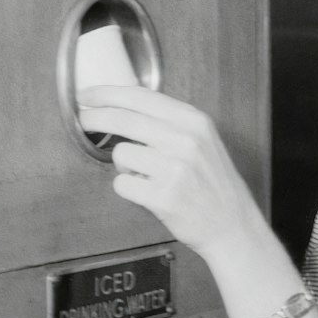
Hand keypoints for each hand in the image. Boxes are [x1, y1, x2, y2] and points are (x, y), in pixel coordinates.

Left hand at [77, 85, 251, 259]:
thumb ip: (171, 121)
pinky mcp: (164, 197)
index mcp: (195, 121)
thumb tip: (126, 104)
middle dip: (95, 118)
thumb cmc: (214, 183)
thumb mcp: (203, 140)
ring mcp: (175, 169)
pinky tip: (146, 191)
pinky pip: (122, 184)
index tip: (88, 96)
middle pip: (123, 119)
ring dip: (124, 165)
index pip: (141, 97)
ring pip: (120, 153)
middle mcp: (186, 141)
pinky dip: (128, 188)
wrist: (233, 224)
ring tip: (144, 174)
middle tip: (84, 121)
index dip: (108, 94)